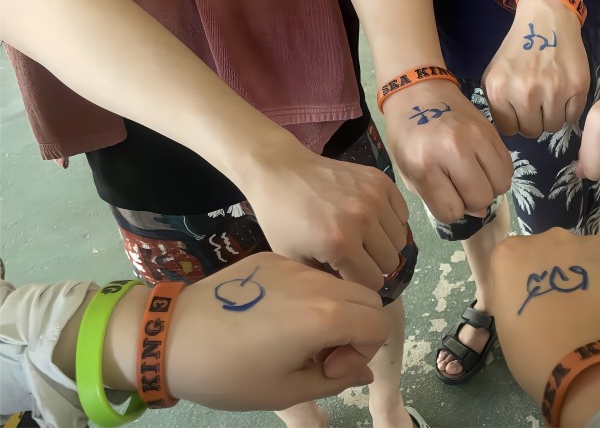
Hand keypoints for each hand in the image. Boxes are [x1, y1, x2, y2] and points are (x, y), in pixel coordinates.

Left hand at [166, 253, 388, 410]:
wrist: (168, 337)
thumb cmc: (228, 374)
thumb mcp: (286, 391)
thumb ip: (335, 379)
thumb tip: (362, 370)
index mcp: (325, 317)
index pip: (379, 325)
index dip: (364, 352)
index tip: (330, 368)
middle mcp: (315, 284)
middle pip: (367, 297)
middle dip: (358, 328)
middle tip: (322, 353)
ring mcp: (291, 267)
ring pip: (339, 283)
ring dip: (336, 311)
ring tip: (300, 337)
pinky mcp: (269, 259)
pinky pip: (308, 275)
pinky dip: (309, 296)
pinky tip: (275, 317)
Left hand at [237, 144, 409, 290]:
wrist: (281, 171)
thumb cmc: (282, 218)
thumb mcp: (294, 260)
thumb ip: (328, 282)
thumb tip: (354, 295)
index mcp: (340, 244)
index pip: (372, 282)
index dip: (359, 284)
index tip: (347, 276)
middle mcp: (363, 220)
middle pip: (390, 263)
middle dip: (374, 266)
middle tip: (355, 257)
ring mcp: (375, 197)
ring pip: (400, 240)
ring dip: (384, 245)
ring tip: (364, 238)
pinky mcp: (381, 181)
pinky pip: (402, 215)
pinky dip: (390, 222)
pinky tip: (370, 219)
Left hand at [382, 79, 512, 222]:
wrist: (418, 92)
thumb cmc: (407, 135)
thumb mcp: (408, 171)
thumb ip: (437, 198)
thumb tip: (479, 212)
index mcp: (424, 164)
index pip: (451, 211)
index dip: (448, 210)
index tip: (441, 195)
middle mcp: (453, 150)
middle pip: (481, 200)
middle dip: (470, 200)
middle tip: (458, 185)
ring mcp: (477, 138)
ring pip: (500, 185)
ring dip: (488, 187)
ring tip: (472, 175)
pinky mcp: (492, 130)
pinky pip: (508, 166)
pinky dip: (497, 173)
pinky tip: (482, 164)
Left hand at [483, 0, 590, 138]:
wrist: (547, 19)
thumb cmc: (518, 48)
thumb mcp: (494, 73)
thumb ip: (497, 103)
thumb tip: (509, 127)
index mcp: (500, 91)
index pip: (509, 129)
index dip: (516, 121)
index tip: (520, 111)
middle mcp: (525, 93)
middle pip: (532, 131)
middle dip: (534, 121)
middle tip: (537, 105)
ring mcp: (553, 91)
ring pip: (553, 127)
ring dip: (552, 117)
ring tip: (550, 98)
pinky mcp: (577, 88)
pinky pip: (572, 117)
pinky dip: (568, 110)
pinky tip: (564, 94)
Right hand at [489, 229, 599, 403]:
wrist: (593, 365)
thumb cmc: (538, 354)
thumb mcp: (507, 327)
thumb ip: (515, 298)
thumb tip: (531, 298)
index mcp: (512, 254)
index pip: (514, 261)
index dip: (524, 285)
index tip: (533, 308)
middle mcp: (550, 239)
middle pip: (551, 251)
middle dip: (557, 273)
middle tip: (565, 310)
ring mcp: (590, 244)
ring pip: (586, 256)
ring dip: (588, 276)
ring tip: (596, 313)